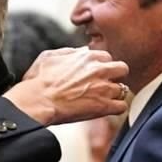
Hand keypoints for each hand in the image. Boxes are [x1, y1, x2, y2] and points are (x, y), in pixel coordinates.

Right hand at [4, 47, 128, 124]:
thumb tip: (77, 52)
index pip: (106, 57)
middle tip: (104, 84)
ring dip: (113, 94)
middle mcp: (99, 70)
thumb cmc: (39, 80)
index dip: (101, 66)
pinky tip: (105, 110)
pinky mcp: (104, 106)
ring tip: (101, 100)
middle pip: (122, 69)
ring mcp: (104, 88)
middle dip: (115, 76)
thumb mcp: (49, 56)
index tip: (94, 74)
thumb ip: (68, 52)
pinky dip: (115, 109)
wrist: (38, 101)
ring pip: (123, 89)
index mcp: (88, 57)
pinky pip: (121, 107)